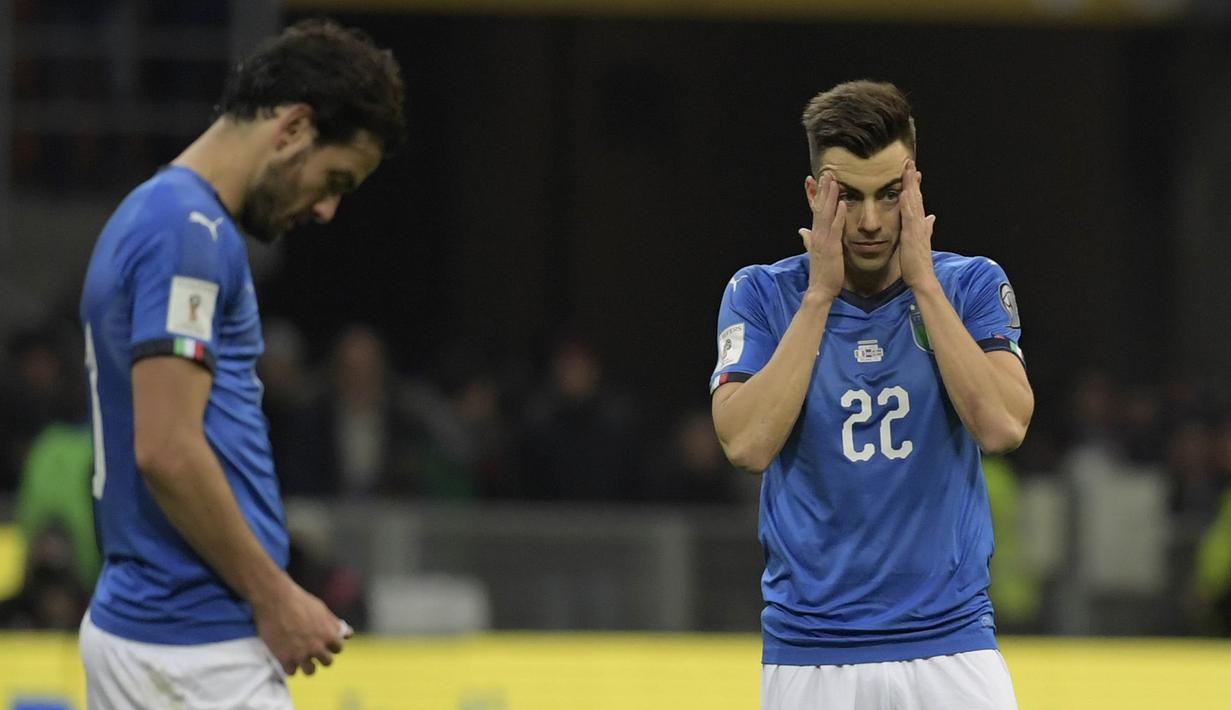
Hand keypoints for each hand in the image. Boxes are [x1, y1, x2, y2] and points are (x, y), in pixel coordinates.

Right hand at [253, 573, 345, 676]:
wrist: (276, 600)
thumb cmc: (300, 601)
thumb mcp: (322, 610)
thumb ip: (334, 624)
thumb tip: (348, 634)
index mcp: (329, 635)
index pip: (338, 649)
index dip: (332, 645)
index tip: (325, 642)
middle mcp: (317, 647)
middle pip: (327, 662)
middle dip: (321, 656)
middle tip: (312, 650)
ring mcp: (301, 654)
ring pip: (310, 671)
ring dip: (307, 665)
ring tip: (301, 658)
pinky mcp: (284, 658)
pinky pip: (291, 672)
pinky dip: (290, 666)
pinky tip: (287, 658)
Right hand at [799, 173, 845, 299]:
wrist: (820, 290)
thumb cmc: (822, 272)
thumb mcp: (814, 252)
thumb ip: (808, 239)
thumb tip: (801, 230)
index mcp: (815, 235)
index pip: (815, 210)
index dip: (816, 194)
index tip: (818, 180)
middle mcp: (817, 234)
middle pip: (819, 207)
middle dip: (823, 190)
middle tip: (827, 173)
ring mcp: (823, 240)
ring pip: (825, 214)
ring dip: (830, 197)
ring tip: (834, 181)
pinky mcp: (831, 247)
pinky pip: (835, 228)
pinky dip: (838, 215)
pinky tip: (841, 203)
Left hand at [897, 160, 936, 288]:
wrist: (922, 278)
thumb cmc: (918, 263)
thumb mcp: (920, 242)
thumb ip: (926, 229)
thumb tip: (931, 218)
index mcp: (919, 225)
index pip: (917, 201)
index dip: (914, 186)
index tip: (912, 172)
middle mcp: (920, 223)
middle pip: (916, 197)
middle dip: (912, 179)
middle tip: (909, 162)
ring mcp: (917, 228)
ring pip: (914, 202)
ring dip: (910, 185)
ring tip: (907, 170)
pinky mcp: (912, 234)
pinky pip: (909, 215)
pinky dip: (907, 203)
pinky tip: (904, 192)